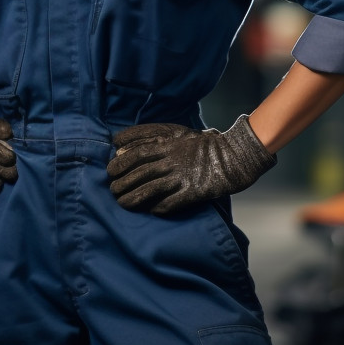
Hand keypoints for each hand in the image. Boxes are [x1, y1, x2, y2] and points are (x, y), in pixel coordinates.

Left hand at [107, 115, 276, 214]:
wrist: (233, 156)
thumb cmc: (202, 144)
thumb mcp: (176, 133)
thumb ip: (150, 137)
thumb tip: (122, 146)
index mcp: (167, 144)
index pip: (136, 153)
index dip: (120, 163)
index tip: (109, 170)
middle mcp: (172, 160)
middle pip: (139, 172)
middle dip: (122, 182)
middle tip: (112, 190)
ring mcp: (182, 176)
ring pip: (150, 189)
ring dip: (133, 198)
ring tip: (122, 203)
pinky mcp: (193, 192)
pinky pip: (170, 203)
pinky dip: (157, 208)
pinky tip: (150, 211)